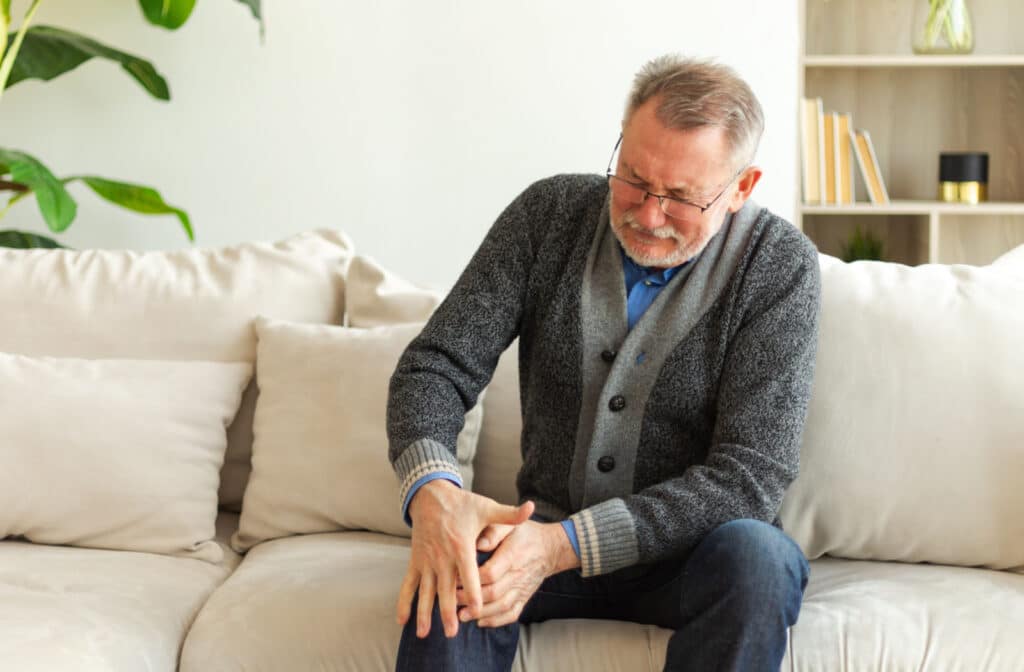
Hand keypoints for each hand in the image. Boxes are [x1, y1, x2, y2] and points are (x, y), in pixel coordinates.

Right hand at [396, 480, 533, 638]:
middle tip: (452, 633)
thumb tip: (531, 507)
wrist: (430, 496)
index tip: (476, 610)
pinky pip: (408, 584)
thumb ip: (509, 514)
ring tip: (425, 634)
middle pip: (446, 589)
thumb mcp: (486, 507)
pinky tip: (403, 621)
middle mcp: (442, 557)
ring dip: (424, 613)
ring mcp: (427, 561)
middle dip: (448, 611)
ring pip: (426, 591)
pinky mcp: (416, 561)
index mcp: (461, 546)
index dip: (473, 592)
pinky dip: (405, 602)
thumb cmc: (462, 504)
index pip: (469, 574)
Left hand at [457, 520, 578, 627]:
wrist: (550, 547)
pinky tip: (480, 621)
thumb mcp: (510, 525)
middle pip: (493, 593)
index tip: (455, 578)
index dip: (472, 579)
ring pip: (501, 606)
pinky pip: (512, 613)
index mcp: (513, 555)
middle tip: (452, 599)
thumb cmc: (524, 533)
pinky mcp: (524, 597)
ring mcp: (522, 588)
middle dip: (471, 599)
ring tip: (462, 615)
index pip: (491, 572)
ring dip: (481, 613)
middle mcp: (518, 574)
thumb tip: (479, 544)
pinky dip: (496, 621)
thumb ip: (494, 532)